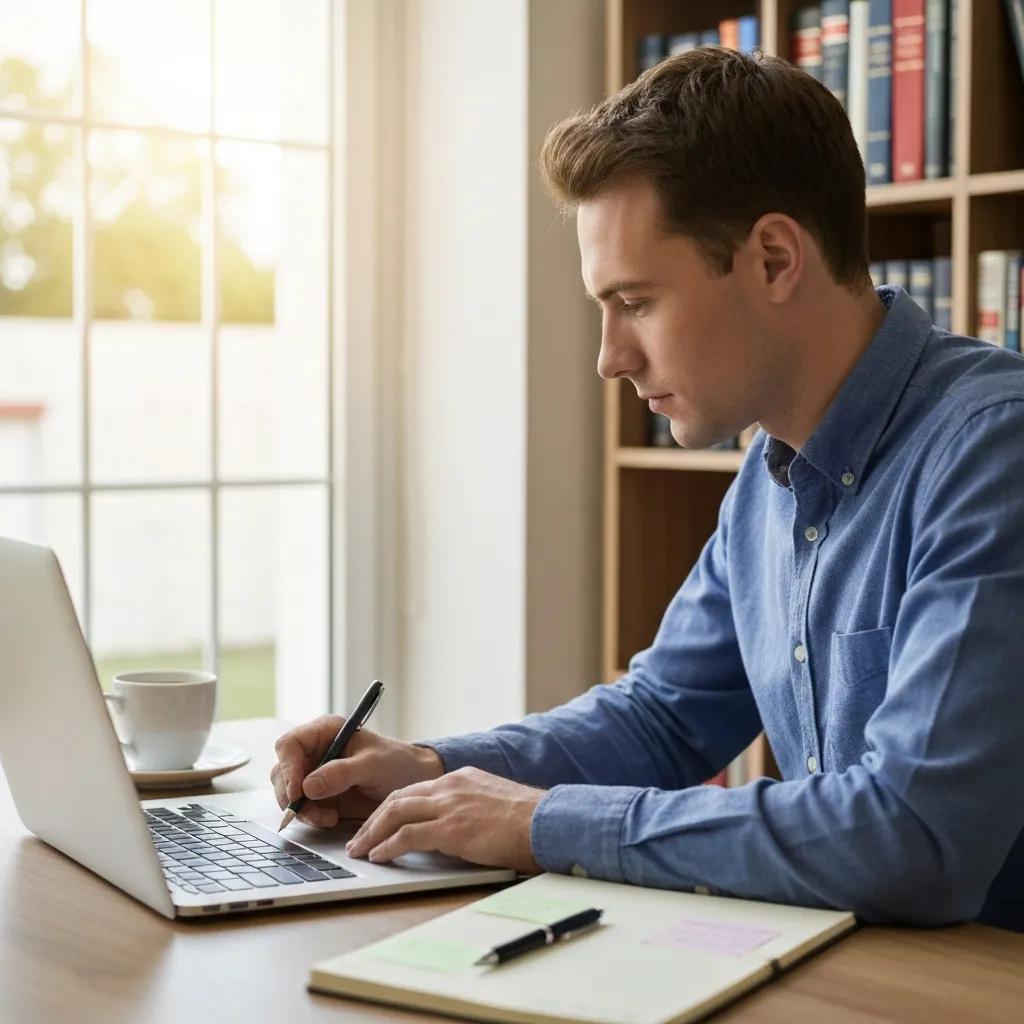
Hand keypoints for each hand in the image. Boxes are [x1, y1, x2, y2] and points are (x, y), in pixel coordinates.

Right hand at [270, 715, 443, 827]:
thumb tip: (307, 786)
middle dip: (291, 794)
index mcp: (326, 731)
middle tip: (308, 811)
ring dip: (301, 810)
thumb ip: (342, 773)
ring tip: (327, 817)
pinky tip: (330, 818)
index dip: (288, 767)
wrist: (412, 784)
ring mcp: (315, 774)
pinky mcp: (319, 796)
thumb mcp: (373, 765)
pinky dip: (310, 817)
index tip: (297, 791)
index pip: (290, 744)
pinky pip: (301, 808)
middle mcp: (315, 751)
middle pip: (282, 771)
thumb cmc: (398, 763)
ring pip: (287, 793)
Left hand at [344, 766, 543, 874]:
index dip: (392, 807)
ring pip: (396, 812)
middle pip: (398, 797)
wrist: (547, 822)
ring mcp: (450, 805)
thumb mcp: (495, 802)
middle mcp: (451, 786)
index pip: (415, 790)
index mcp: (461, 777)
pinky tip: (380, 856)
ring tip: (360, 849)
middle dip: (373, 819)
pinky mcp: (452, 828)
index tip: (379, 822)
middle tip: (359, 838)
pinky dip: (389, 845)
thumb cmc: (529, 819)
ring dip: (373, 832)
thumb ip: (472, 807)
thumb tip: (459, 827)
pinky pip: (408, 835)